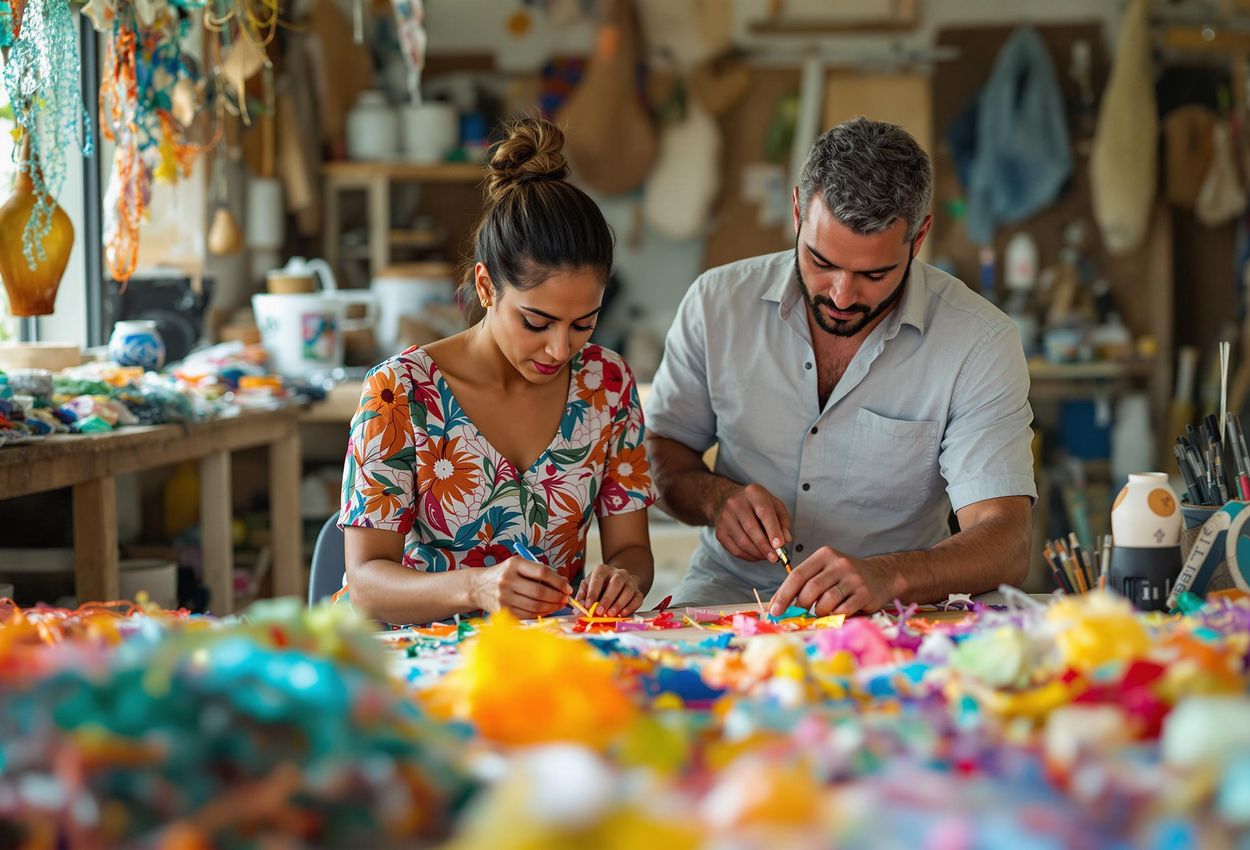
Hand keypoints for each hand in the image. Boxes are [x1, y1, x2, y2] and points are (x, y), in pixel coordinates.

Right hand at [470, 556, 571, 618]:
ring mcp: (504, 597)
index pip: (542, 572)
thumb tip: (564, 583)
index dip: (558, 581)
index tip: (567, 588)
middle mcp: (507, 580)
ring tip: (558, 605)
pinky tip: (546, 610)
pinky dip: (540, 614)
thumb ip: (540, 572)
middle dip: (557, 597)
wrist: (478, 587)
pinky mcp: (503, 610)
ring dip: (551, 607)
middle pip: (539, 592)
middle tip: (565, 599)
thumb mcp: (519, 566)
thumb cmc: (504, 575)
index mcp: (514, 564)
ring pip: (535, 606)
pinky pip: (527, 614)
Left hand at [575, 564, 643, 616]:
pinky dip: (630, 608)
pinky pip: (637, 599)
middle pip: (615, 584)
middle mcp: (618, 574)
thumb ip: (583, 596)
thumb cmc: (601, 585)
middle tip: (599, 612)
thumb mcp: (589, 585)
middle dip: (607, 599)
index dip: (592, 592)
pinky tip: (622, 614)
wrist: (619, 580)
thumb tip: (578, 609)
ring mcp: (630, 582)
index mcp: (603, 570)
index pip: (598, 578)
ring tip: (610, 614)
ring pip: (627, 591)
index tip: (588, 605)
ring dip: (618, 604)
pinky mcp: (638, 592)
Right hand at [712, 483, 791, 562]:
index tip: (780, 545)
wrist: (726, 500)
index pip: (764, 512)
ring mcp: (725, 517)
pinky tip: (756, 555)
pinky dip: (748, 556)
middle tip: (775, 558)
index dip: (773, 530)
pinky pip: (734, 549)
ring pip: (742, 542)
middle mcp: (736, 503)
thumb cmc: (755, 504)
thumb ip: (783, 521)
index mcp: (753, 493)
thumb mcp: (774, 504)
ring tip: (768, 556)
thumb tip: (786, 539)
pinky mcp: (719, 531)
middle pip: (751, 529)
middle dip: (765, 546)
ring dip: (758, 553)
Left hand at [768, 546, 894, 616]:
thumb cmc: (846, 577)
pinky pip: (842, 610)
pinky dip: (834, 615)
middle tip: (796, 616)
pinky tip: (836, 613)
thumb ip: (806, 583)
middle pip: (810, 589)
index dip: (783, 594)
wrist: (882, 575)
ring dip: (818, 612)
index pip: (797, 575)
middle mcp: (839, 563)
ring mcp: (853, 578)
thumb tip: (780, 605)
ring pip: (825, 601)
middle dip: (799, 606)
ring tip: (820, 612)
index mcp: (824, 555)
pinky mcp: (865, 593)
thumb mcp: (826, 570)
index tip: (774, 610)